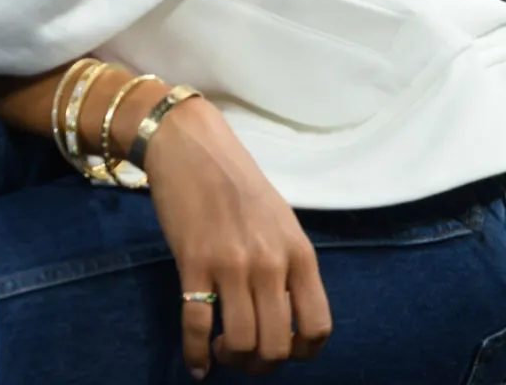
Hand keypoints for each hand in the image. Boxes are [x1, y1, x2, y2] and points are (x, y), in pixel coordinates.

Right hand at [143, 96, 330, 376]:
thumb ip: (287, 264)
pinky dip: (194, 352)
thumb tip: (282, 310)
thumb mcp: (279, 222)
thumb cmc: (235, 180)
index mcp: (299, 254)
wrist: (190, 145)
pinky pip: (196, 322)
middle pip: (277, 344)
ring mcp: (232, 265)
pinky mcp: (192, 262)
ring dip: (231, 359)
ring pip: (241, 340)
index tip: (282, 352)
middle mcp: (271, 264)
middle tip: (245, 358)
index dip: (302, 353)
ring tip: (220, 353)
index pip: (317, 327)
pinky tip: (195, 363)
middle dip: (261, 363)